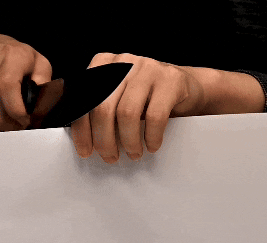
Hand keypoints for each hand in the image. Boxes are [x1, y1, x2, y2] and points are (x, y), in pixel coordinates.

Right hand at [0, 32, 52, 131]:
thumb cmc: (11, 56)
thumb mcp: (36, 61)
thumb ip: (44, 81)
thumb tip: (41, 103)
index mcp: (10, 54)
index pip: (7, 87)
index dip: (17, 111)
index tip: (25, 120)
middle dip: (9, 124)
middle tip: (17, 124)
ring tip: (5, 118)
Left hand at [70, 53, 206, 162]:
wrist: (184, 86)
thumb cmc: (144, 97)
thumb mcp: (117, 96)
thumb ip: (97, 108)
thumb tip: (82, 140)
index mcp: (102, 63)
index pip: (83, 99)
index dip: (82, 130)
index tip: (86, 152)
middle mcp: (123, 61)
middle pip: (103, 108)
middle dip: (104, 140)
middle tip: (110, 157)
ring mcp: (147, 68)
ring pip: (127, 113)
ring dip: (128, 141)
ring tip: (133, 153)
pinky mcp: (170, 80)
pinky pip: (155, 116)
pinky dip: (151, 137)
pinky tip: (152, 145)